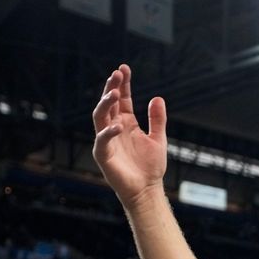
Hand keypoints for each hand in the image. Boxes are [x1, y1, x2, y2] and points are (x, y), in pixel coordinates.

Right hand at [91, 64, 168, 207]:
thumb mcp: (158, 139)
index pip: (122, 99)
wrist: (147, 190)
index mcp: (126, 123)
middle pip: (108, 103)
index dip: (122, 84)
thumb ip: (157, 119)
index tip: (124, 68)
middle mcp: (114, 128)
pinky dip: (108, 132)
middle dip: (110, 87)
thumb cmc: (150, 166)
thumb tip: (157, 97)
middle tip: (116, 74)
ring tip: (113, 92)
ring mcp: (107, 140)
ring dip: (105, 103)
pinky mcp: (103, 155)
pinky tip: (118, 125)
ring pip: (100, 117)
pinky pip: (102, 141)